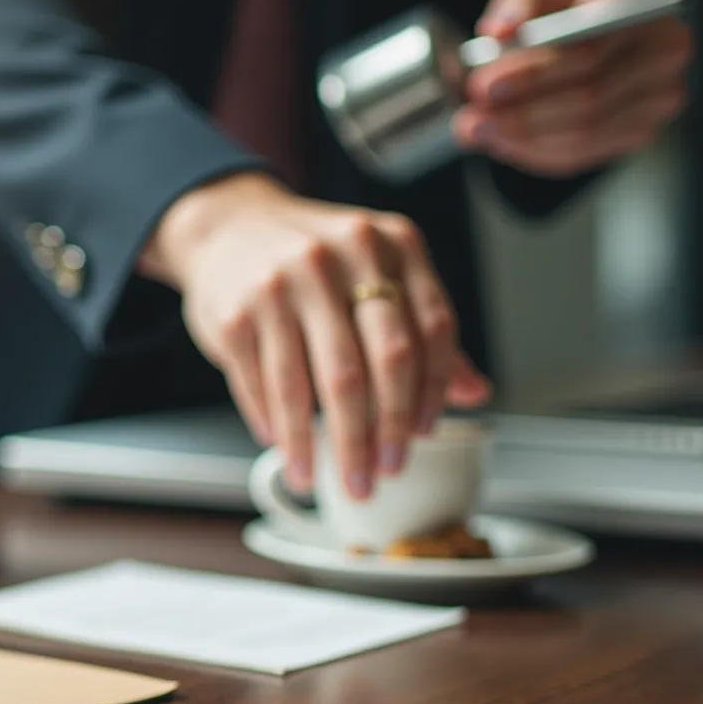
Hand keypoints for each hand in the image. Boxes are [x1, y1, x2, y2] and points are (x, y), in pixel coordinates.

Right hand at [143, 173, 491, 498]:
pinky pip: (262, 385)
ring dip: (318, 445)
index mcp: (391, 243)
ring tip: (322, 478)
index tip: (421, 435)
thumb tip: (473, 392)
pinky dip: (275, 424)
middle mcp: (339, 257)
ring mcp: (281, 284)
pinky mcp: (235, 313)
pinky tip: (283, 446)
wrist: (229, 224)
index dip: (432, 393)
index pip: (431, 330)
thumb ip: (424, 327)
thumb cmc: (315, 258)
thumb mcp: (380, 270)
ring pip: (313, 385)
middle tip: (377, 474)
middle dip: (381, 433)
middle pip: (378, 364)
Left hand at [455, 0, 692, 177]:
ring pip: (587, 129)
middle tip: (474, 116)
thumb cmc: (563, 12)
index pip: (591, 42)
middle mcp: (664, 44)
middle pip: (590, 92)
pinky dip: (538, 151)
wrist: (598, 38)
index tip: (487, 84)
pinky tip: (503, 143)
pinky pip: (586, 152)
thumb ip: (519, 4)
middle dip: (524, 110)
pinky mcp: (644, 128)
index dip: (538, 69)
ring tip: (477, 131)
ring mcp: (662, 92)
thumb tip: (498, 31)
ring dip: (524, 137)